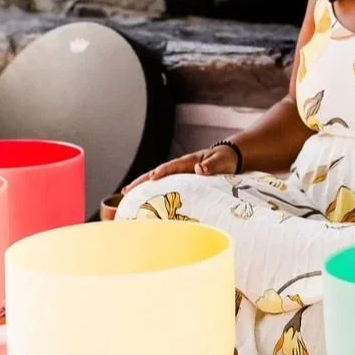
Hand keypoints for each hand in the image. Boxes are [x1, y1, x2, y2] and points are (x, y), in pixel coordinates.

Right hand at [122, 144, 238, 193]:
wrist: (228, 157)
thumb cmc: (225, 159)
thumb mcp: (221, 161)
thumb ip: (212, 165)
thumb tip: (200, 168)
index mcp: (190, 161)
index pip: (172, 166)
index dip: (162, 171)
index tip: (152, 178)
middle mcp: (180, 166)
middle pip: (158, 172)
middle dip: (142, 180)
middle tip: (126, 190)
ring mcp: (179, 172)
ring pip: (157, 178)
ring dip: (142, 184)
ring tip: (126, 194)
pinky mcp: (180, 179)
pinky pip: (163, 184)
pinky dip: (151, 189)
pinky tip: (141, 197)